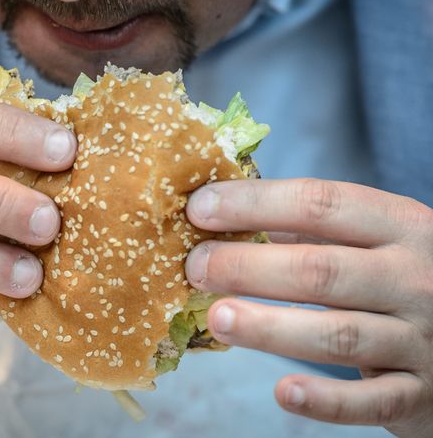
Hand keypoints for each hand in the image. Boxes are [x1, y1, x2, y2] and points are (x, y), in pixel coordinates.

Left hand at [184, 178, 432, 435]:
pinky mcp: (421, 394)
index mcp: (400, 225)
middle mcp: (415, 278)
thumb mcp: (376, 240)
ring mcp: (423, 338)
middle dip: (248, 267)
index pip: (319, 204)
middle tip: (195, 267)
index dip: (254, 204)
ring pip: (338, 334)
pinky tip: (283, 391)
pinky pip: (371, 401)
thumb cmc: (403, 280)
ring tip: (217, 318)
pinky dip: (325, 399)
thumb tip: (221, 215)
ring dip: (270, 328)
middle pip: (320, 269)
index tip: (199, 209)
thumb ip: (309, 229)